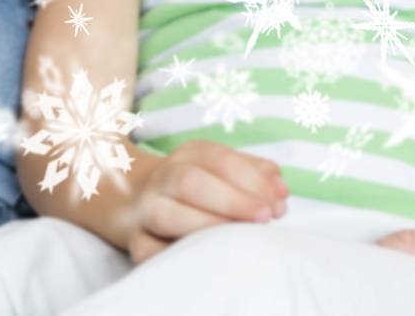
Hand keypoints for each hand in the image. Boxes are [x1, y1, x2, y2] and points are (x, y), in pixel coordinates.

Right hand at [121, 141, 287, 262]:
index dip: (252, 180)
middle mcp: (163, 177)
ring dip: (206, 227)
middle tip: (265, 218)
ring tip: (238, 239)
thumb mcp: (221, 168)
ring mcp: (144, 208)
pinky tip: (202, 259)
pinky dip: (171, 257)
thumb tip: (280, 189)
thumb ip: (253, 173)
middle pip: (191, 182)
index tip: (278, 202)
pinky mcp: (134, 240)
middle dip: (233, 201)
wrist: (136, 198)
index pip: (220, 160)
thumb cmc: (195, 185)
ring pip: (166, 215)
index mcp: (189, 154)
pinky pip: (146, 250)